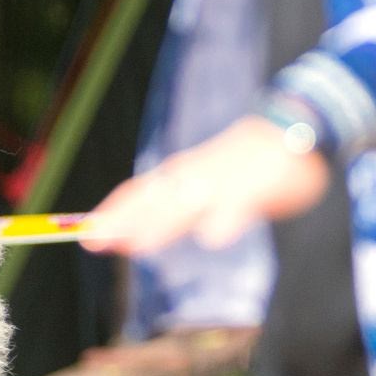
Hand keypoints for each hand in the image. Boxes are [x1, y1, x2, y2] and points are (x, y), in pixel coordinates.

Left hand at [79, 117, 331, 255]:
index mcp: (179, 177)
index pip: (136, 195)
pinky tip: (214, 238)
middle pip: (152, 203)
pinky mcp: (258, 187)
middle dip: (122, 222)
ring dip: (163, 224)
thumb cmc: (237, 167)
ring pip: (190, 205)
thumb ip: (165, 210)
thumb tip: (126, 236)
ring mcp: (224, 183)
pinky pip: (241, 205)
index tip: (84, 237)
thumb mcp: (199, 185)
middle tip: (94, 242)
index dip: (110, 214)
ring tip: (138, 245)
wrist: (291, 130)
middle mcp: (193, 178)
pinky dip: (227, 220)